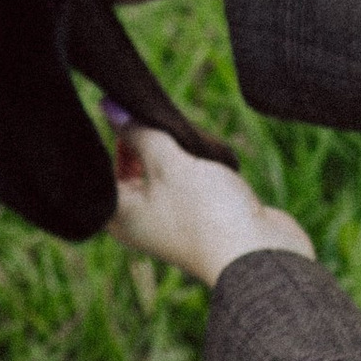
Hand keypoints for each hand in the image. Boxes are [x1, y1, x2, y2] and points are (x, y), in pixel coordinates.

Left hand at [111, 122, 311, 284]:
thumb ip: (139, 133)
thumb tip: (107, 106)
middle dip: (141, 141)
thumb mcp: (168, 163)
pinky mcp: (196, 217)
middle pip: (128, 170)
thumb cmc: (207, 213)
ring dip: (168, 150)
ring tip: (183, 132)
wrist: (261, 253)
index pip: (98, 169)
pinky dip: (189, 165)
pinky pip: (183, 183)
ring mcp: (167, 221)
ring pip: (158, 174)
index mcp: (119, 215)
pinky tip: (203, 149)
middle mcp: (138, 222)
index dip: (109, 138)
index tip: (125, 112)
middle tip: (156, 119)